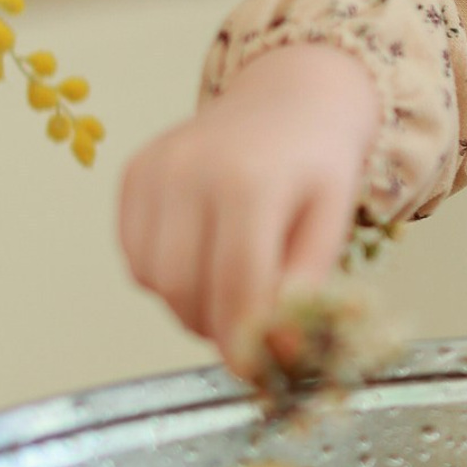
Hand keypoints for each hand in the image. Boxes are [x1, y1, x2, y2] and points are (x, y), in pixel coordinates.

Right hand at [118, 43, 381, 374]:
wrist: (291, 96)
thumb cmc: (319, 162)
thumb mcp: (333, 219)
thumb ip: (307, 283)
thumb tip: (281, 350)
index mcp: (252, 181)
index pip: (238, 283)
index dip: (245, 338)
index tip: (256, 371)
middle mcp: (192, 172)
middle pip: (185, 288)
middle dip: (216, 327)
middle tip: (248, 333)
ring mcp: (155, 171)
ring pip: (152, 280)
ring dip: (189, 306)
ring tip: (231, 291)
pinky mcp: (132, 174)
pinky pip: (135, 256)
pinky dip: (165, 278)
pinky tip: (205, 258)